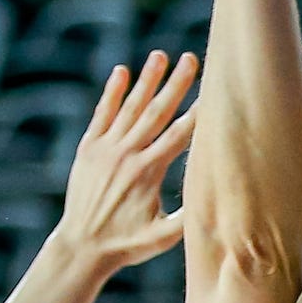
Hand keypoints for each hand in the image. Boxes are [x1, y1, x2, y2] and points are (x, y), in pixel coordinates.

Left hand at [53, 51, 200, 271]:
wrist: (81, 247)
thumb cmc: (126, 245)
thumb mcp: (163, 237)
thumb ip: (189, 218)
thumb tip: (220, 202)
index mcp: (148, 172)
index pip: (180, 135)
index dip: (199, 112)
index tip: (214, 91)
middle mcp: (127, 154)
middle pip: (157, 112)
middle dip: (176, 83)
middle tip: (191, 58)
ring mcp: (105, 149)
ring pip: (131, 107)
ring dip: (147, 80)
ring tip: (160, 55)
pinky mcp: (88, 149)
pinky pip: (102, 115)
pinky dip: (112, 93)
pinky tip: (121, 72)